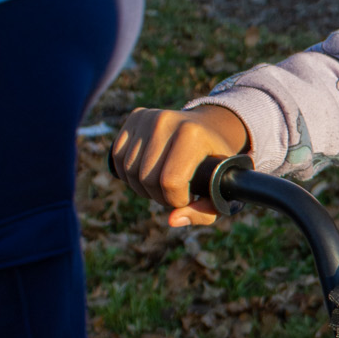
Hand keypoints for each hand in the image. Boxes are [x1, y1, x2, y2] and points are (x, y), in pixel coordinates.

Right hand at [111, 104, 249, 228]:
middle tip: (174, 195)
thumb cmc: (215, 163)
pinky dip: (129, 174)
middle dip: (159, 196)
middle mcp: (167, 121)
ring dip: (143, 188)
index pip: (170, 181)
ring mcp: (148, 117)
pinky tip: (145, 174)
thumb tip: (172, 220)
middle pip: (147, 178)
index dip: (175, 199)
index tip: (187, 198)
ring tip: (161, 186)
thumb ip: (203, 212)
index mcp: (192, 134)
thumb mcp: (220, 188)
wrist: (211, 127)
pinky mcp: (134, 117)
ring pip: (129, 170)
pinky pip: (118, 157)